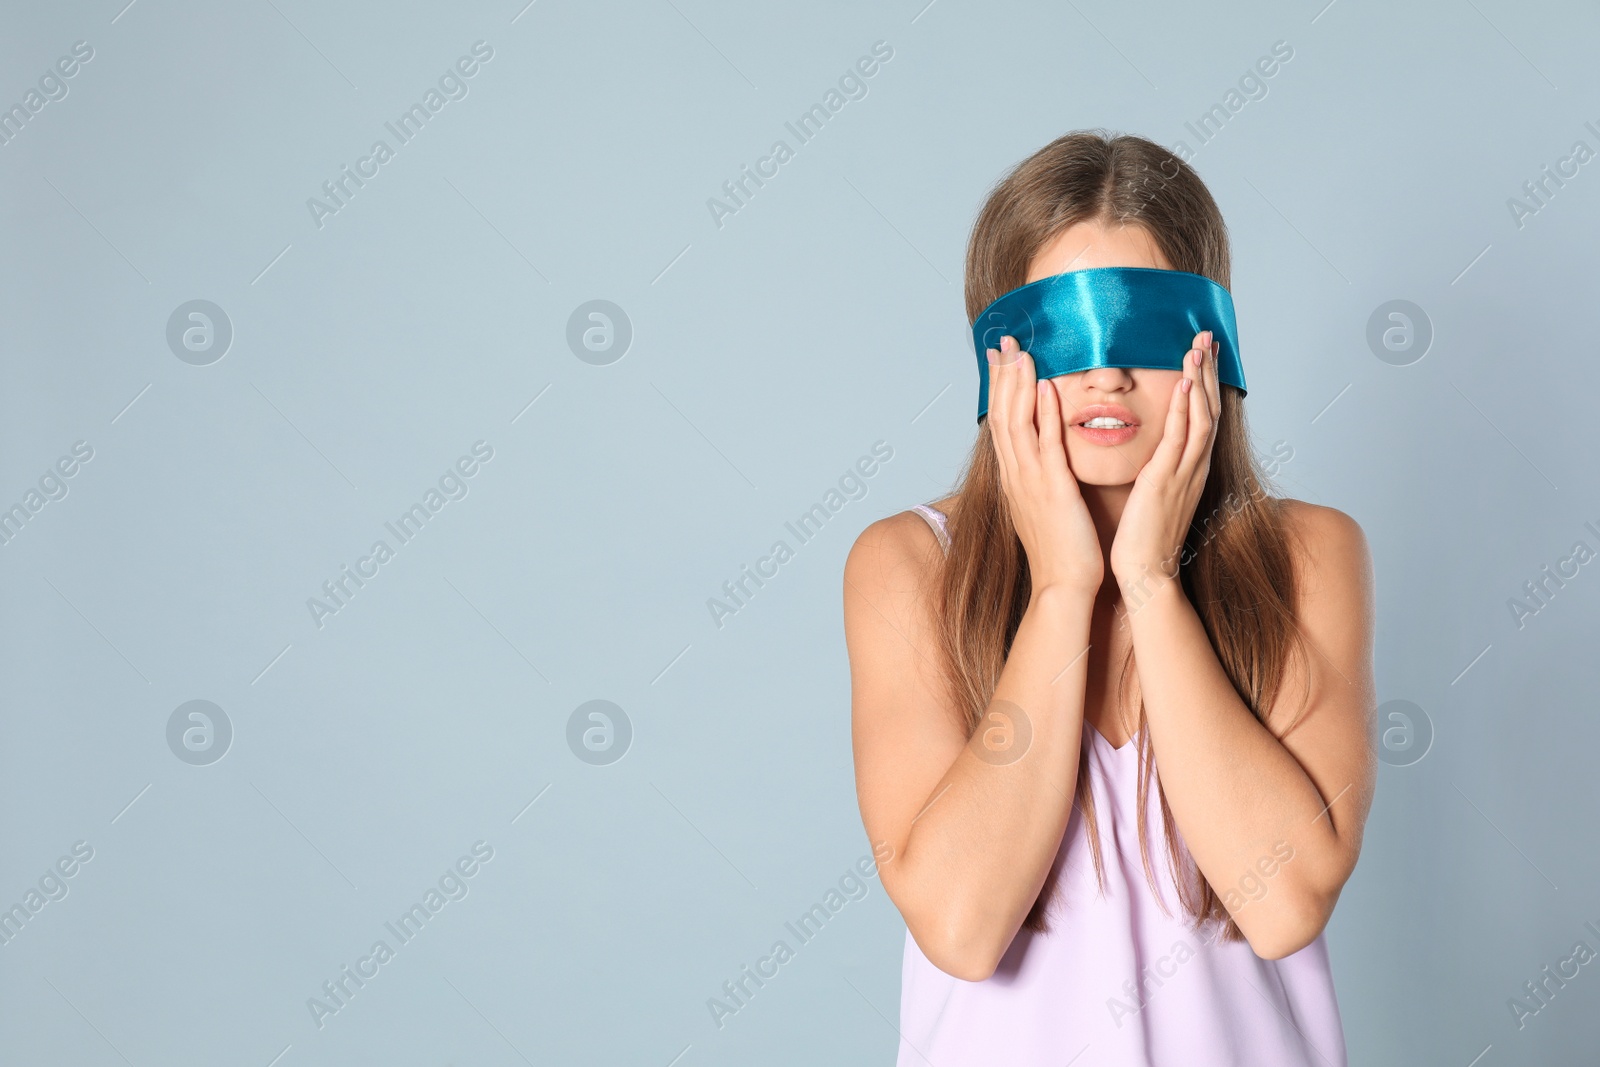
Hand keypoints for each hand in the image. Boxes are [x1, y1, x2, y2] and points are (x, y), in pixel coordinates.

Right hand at [986, 335, 1103, 593]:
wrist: (1063, 585)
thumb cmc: (1061, 551)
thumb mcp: (1045, 506)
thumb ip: (1043, 477)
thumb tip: (1046, 456)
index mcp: (1014, 478)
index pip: (1001, 423)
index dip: (999, 388)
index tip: (1000, 358)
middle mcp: (1016, 475)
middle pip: (1002, 415)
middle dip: (1002, 376)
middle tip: (1003, 340)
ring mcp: (1031, 481)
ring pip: (1017, 422)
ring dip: (1018, 384)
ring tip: (1021, 352)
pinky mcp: (1053, 489)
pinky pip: (1046, 444)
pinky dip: (1043, 413)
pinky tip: (1046, 387)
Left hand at [1109, 330, 1220, 590]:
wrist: (1144, 576)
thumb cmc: (1143, 541)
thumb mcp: (1153, 496)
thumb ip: (1155, 471)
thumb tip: (1149, 454)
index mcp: (1189, 470)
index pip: (1202, 416)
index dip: (1204, 382)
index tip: (1202, 352)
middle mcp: (1193, 468)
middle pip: (1209, 408)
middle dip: (1209, 370)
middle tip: (1207, 335)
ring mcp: (1184, 474)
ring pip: (1201, 416)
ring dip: (1201, 379)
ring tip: (1198, 347)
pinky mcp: (1166, 482)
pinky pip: (1181, 439)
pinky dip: (1186, 409)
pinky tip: (1185, 384)